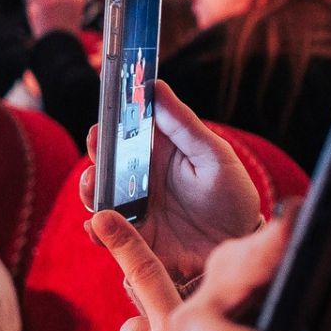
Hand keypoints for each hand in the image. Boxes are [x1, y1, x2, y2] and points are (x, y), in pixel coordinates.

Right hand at [81, 81, 262, 284]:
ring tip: (95, 184)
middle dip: (96, 150)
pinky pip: (105, 231)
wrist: (240, 244)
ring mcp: (133, 206)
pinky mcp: (133, 236)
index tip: (108, 108)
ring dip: (90, 186)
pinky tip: (98, 223)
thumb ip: (184, 125)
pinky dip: (96, 228)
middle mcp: (140, 176)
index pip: (127, 128)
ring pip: (98, 193)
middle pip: (105, 159)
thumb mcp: (214, 155)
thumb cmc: (232, 195)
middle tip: (98, 144)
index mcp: (159, 151)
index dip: (113, 116)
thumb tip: (156, 86)